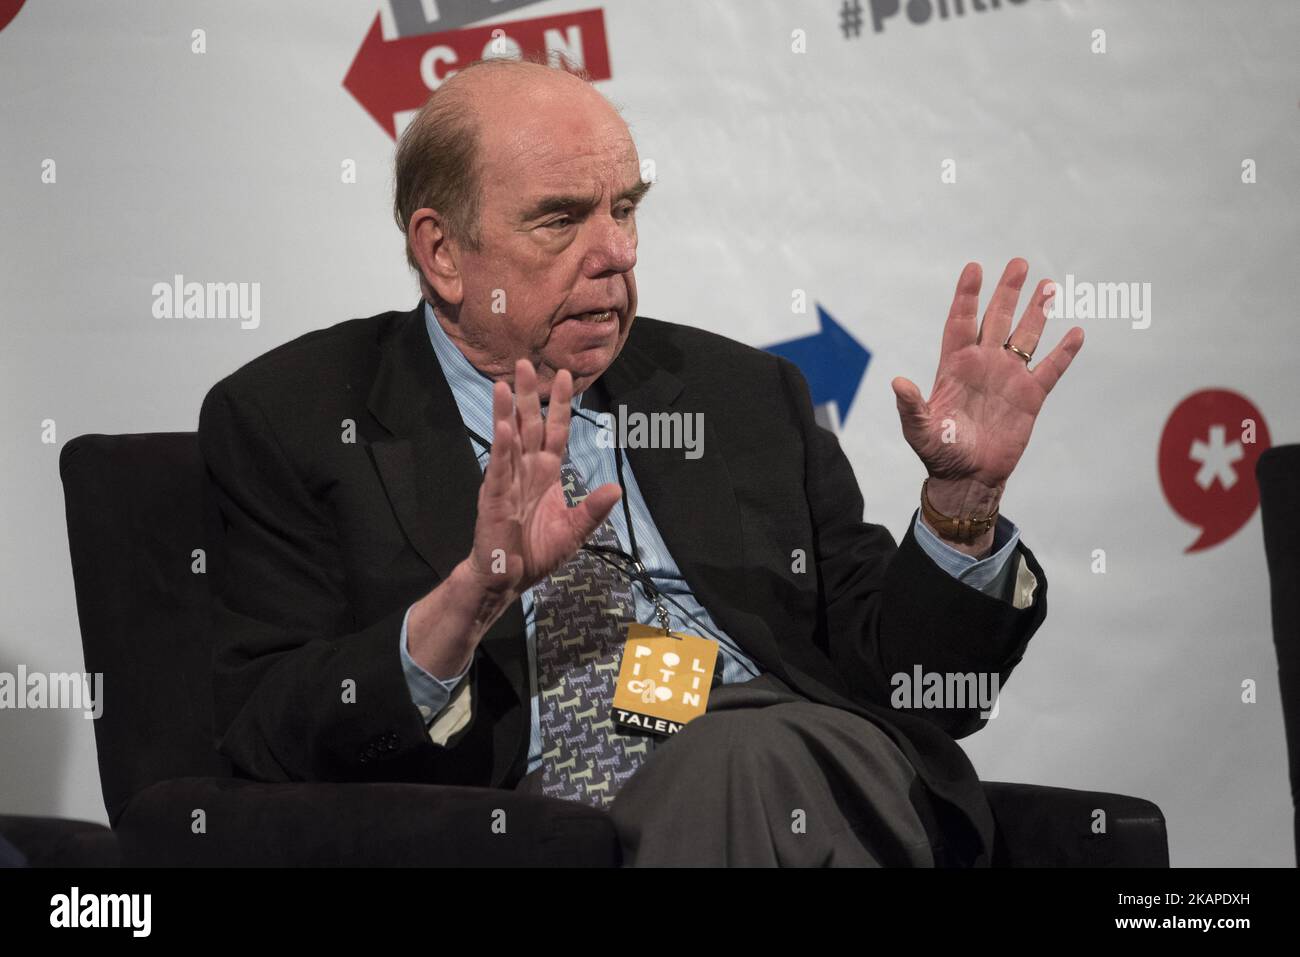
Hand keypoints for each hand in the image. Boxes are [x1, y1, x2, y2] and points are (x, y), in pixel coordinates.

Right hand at [467, 358, 621, 599]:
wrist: (508, 578)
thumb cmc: (536, 553)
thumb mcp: (573, 531)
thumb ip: (593, 510)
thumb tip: (616, 488)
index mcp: (546, 473)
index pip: (554, 431)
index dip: (559, 405)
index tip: (564, 376)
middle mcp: (526, 471)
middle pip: (528, 425)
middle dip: (528, 395)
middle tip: (525, 363)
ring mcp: (508, 482)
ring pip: (508, 440)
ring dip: (506, 412)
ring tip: (504, 384)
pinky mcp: (495, 498)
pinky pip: (500, 470)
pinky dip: (501, 449)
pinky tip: (503, 427)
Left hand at [891, 259, 1083, 516]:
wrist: (967, 478)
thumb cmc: (939, 453)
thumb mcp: (919, 429)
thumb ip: (911, 405)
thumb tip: (898, 382)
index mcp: (954, 367)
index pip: (961, 322)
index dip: (967, 296)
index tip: (974, 268)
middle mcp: (983, 365)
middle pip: (996, 319)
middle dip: (1007, 292)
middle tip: (1019, 263)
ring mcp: (1008, 378)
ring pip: (1025, 336)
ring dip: (1037, 312)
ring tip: (1049, 286)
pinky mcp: (1030, 397)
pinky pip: (1050, 369)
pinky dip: (1064, 352)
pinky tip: (1075, 332)